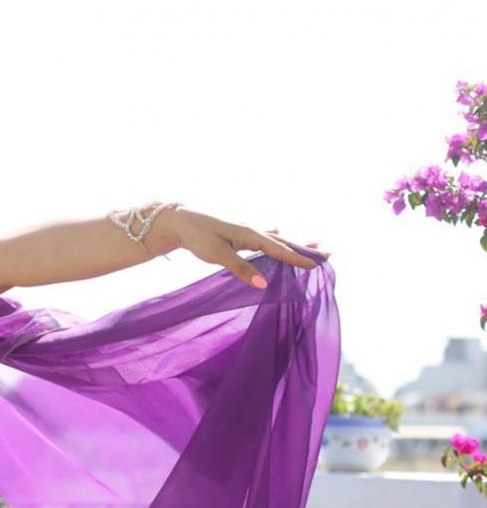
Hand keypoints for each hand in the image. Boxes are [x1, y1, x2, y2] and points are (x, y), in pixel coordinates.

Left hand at [162, 207, 329, 288]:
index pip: (279, 249)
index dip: (298, 258)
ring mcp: (244, 231)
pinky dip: (274, 238)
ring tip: (312, 244)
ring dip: (293, 243)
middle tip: (328, 253)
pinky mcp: (236, 234)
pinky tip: (277, 232)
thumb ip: (241, 269)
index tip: (317, 265)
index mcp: (250, 234)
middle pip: (283, 242)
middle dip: (305, 248)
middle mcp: (251, 230)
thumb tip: (264, 285)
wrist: (178, 222)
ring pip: (275, 239)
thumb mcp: (218, 255)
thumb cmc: (197, 237)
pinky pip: (262, 237)